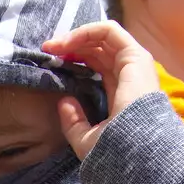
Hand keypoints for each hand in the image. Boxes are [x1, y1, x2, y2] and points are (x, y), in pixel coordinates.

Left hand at [42, 21, 161, 158]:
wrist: (136, 151)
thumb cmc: (115, 152)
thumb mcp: (86, 140)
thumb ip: (74, 123)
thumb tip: (64, 102)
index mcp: (121, 95)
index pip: (97, 68)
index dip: (74, 62)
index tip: (50, 66)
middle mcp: (128, 77)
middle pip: (97, 51)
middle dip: (71, 47)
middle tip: (47, 52)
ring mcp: (134, 65)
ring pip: (102, 38)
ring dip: (75, 37)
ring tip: (53, 46)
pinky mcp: (135, 55)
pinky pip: (109, 31)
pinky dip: (86, 31)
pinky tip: (66, 43)